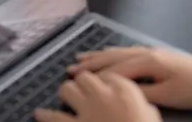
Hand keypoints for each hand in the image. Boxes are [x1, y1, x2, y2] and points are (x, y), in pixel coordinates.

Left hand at [35, 72, 160, 121]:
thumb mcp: (152, 117)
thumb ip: (143, 106)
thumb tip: (142, 105)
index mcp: (126, 91)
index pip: (109, 74)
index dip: (104, 81)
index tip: (102, 86)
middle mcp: (104, 95)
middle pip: (85, 77)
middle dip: (83, 84)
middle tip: (83, 92)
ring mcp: (87, 110)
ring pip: (67, 89)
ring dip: (66, 93)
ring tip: (66, 98)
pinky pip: (53, 117)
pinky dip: (45, 115)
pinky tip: (39, 114)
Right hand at [68, 47, 191, 112]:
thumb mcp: (167, 96)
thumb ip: (142, 93)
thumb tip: (119, 92)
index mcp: (147, 61)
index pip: (115, 69)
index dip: (95, 75)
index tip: (76, 79)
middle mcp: (146, 53)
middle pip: (113, 57)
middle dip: (91, 63)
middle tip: (70, 67)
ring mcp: (152, 52)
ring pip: (119, 52)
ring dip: (100, 56)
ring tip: (82, 57)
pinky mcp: (157, 56)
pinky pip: (127, 52)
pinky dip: (113, 54)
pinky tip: (109, 54)